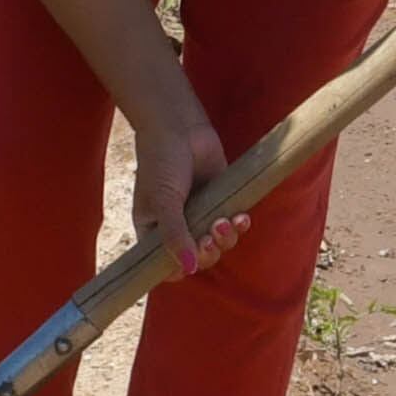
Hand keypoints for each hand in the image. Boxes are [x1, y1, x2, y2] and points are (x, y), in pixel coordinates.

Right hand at [133, 102, 240, 274]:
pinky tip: (241, 217)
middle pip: (198, 258)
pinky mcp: (221, 201)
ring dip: (225, 240)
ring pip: (218, 244)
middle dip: (207, 252)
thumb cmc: (161, 162)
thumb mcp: (163, 201)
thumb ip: (175, 236)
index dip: (180, 269)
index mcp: (154, 231)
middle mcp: (177, 227)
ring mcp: (200, 215)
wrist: (179, 126)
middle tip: (209, 238)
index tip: (191, 262)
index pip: (166, 265)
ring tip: (225, 222)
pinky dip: (239, 225)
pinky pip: (233, 225)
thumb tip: (188, 269)